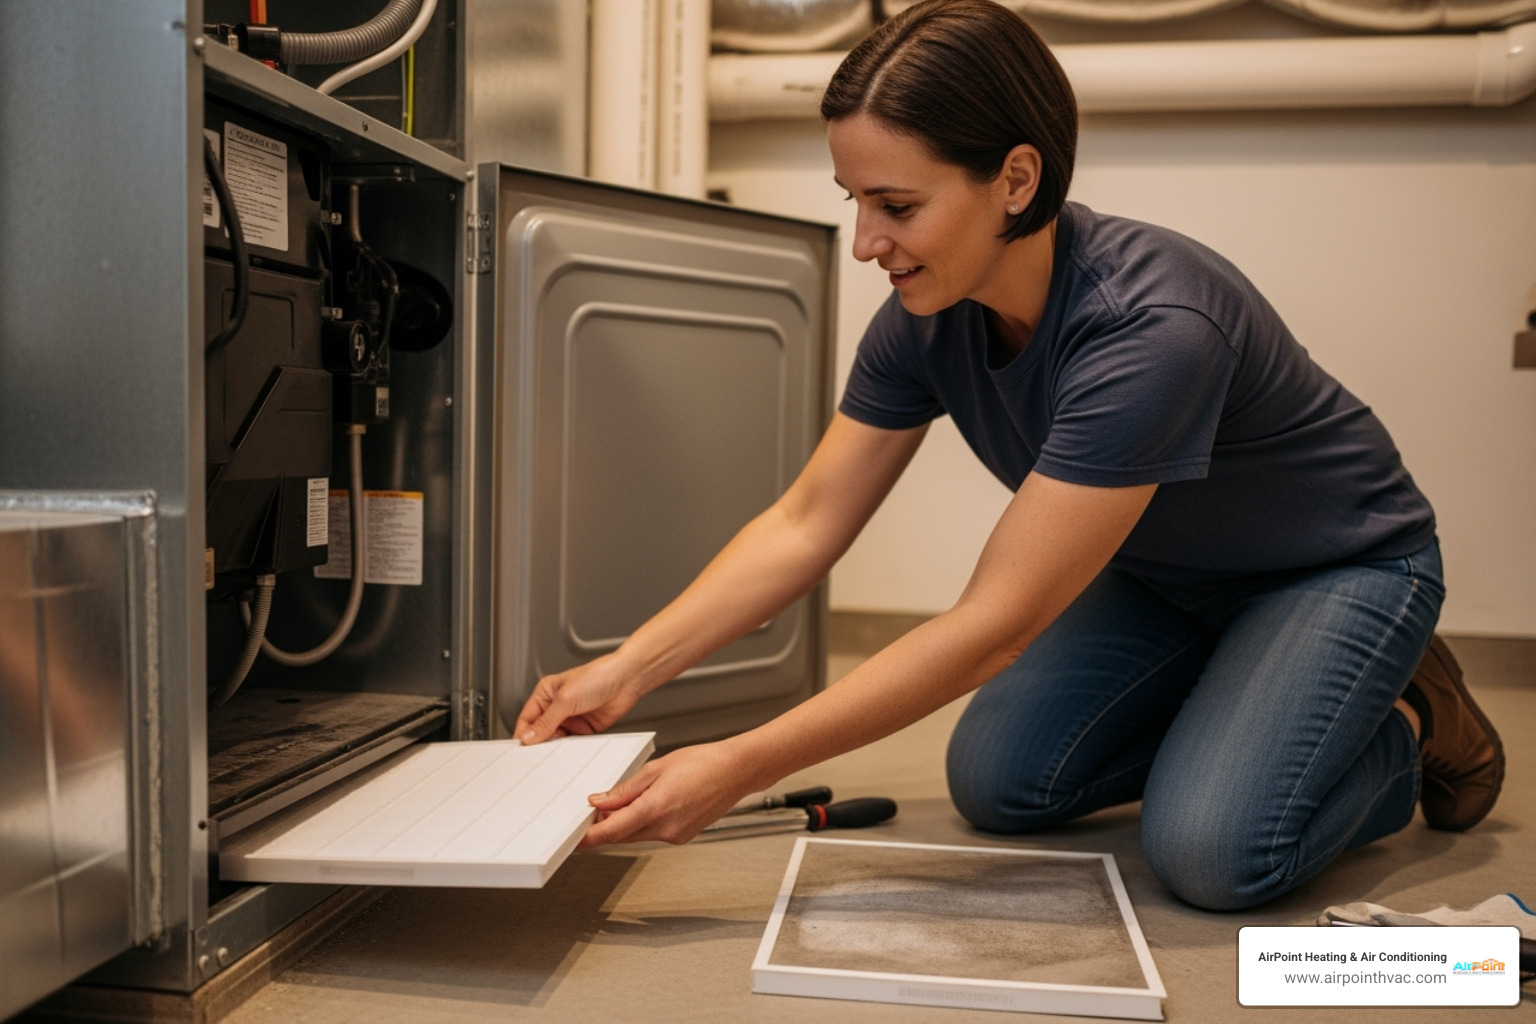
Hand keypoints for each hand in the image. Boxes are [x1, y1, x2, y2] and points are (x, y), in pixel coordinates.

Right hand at [514, 652, 646, 743]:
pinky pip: (573, 744)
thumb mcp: (565, 699)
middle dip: (539, 743)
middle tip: (536, 756)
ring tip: (554, 754)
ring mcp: (571, 718)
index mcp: (546, 693)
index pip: (527, 718)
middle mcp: (557, 706)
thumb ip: (546, 721)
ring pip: (556, 739)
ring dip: (555, 747)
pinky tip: (570, 752)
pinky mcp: (585, 728)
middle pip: (541, 731)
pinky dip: (571, 750)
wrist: (626, 680)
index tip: (521, 750)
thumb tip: (528, 736)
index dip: (523, 734)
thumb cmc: (597, 676)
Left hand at [578, 740, 756, 848]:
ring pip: (638, 834)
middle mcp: (666, 827)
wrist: (737, 771)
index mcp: (656, 808)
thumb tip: (600, 801)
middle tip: (595, 811)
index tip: (575, 838)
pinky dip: (645, 822)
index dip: (589, 837)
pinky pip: (654, 833)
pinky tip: (651, 804)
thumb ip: (625, 789)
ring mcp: (676, 835)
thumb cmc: (704, 763)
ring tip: (630, 799)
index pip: (612, 831)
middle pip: (623, 835)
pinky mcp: (683, 836)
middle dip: (606, 825)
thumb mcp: (656, 768)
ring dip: (626, 823)